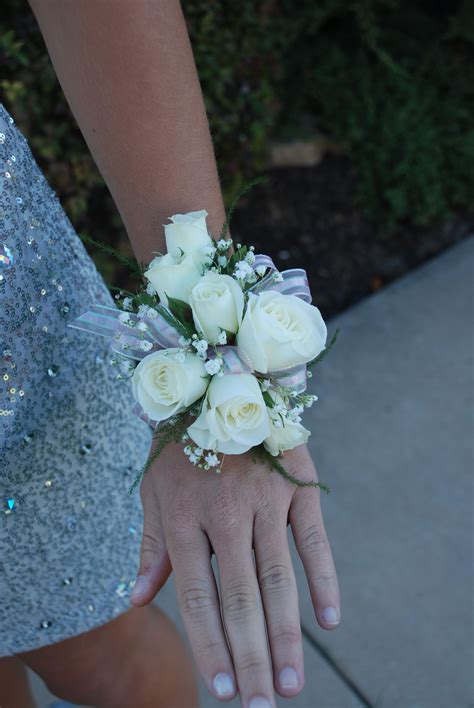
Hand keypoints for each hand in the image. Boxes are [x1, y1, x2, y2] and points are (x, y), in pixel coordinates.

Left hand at [131, 444, 339, 706]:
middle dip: (250, 656)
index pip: (197, 597)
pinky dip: (323, 578)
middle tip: (263, 705)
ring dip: (285, 634)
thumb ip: (150, 547)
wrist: (218, 384)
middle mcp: (224, 514)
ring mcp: (264, 498)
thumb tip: (133, 600)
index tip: (221, 692)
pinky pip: (313, 538)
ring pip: (277, 577)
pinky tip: (329, 620)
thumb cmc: (179, 447)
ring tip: (291, 682)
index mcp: (184, 518)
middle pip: (239, 597)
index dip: (210, 646)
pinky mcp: (296, 484)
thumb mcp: (153, 492)